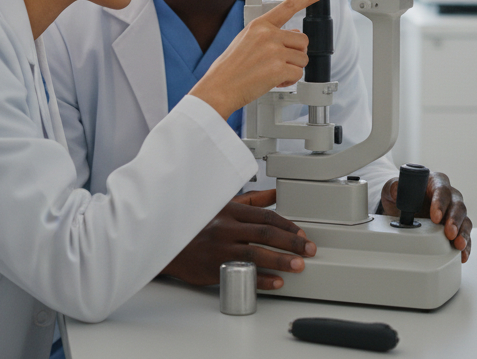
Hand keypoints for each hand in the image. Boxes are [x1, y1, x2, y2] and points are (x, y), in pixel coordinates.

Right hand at [161, 190, 315, 289]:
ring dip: (281, 260)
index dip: (287, 226)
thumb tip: (275, 194)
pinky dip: (261, 279)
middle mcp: (226, 228)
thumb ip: (251, 200)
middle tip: (309, 250)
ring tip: (298, 266)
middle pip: (265, 234)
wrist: (167, 244)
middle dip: (291, 243)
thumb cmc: (197, 226)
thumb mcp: (222, 206)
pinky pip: (242, 274)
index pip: (266, 216)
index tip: (302, 235)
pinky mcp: (214, 267)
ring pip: (256, 253)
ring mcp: (220, 248)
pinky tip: (277, 282)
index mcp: (230, 211)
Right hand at [189, 0, 326, 119]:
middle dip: (296, 53)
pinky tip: (275, 81)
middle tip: (280, 62)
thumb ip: (268, 35)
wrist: (219, 88)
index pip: (288, 7)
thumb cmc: (229, 69)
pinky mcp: (279, 68)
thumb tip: (291, 35)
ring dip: (292, 68)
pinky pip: (298, 74)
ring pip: (303, 58)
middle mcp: (268, 35)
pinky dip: (290, 81)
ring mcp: (274, 51)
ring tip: (274, 73)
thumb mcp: (245, 41)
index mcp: (259, 25)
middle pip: (302, 40)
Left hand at [380, 172, 471, 261]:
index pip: (442, 190)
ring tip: (459, 245)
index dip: (440, 203)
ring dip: (463, 234)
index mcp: (436, 183)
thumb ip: (394, 186)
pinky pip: (464, 236)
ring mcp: (453, 213)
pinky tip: (462, 255)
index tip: (435, 217)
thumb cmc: (401, 194)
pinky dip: (465, 246)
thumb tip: (396, 191)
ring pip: (464, 221)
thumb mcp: (393, 187)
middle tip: (449, 233)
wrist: (401, 207)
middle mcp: (449, 197)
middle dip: (454, 220)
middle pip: (458, 206)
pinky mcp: (455, 228)